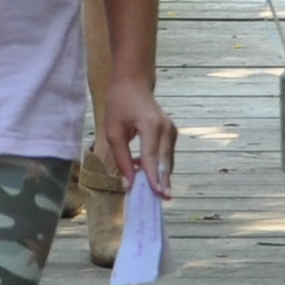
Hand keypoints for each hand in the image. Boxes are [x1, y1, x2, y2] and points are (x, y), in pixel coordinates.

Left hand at [99, 82, 177, 199]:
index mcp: (150, 125)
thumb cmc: (119, 105)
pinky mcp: (171, 133)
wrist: (133, 84)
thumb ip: (122, 159)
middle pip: (165, 161)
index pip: (152, 157)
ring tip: (154, 194)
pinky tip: (145, 173)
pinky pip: (166, 154)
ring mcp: (171, 130)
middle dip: (163, 181)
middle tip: (163, 201)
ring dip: (161, 176)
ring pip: (168, 160)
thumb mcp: (113, 132)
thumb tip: (128, 184)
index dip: (153, 177)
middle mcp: (166, 128)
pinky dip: (159, 166)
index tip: (157, 194)